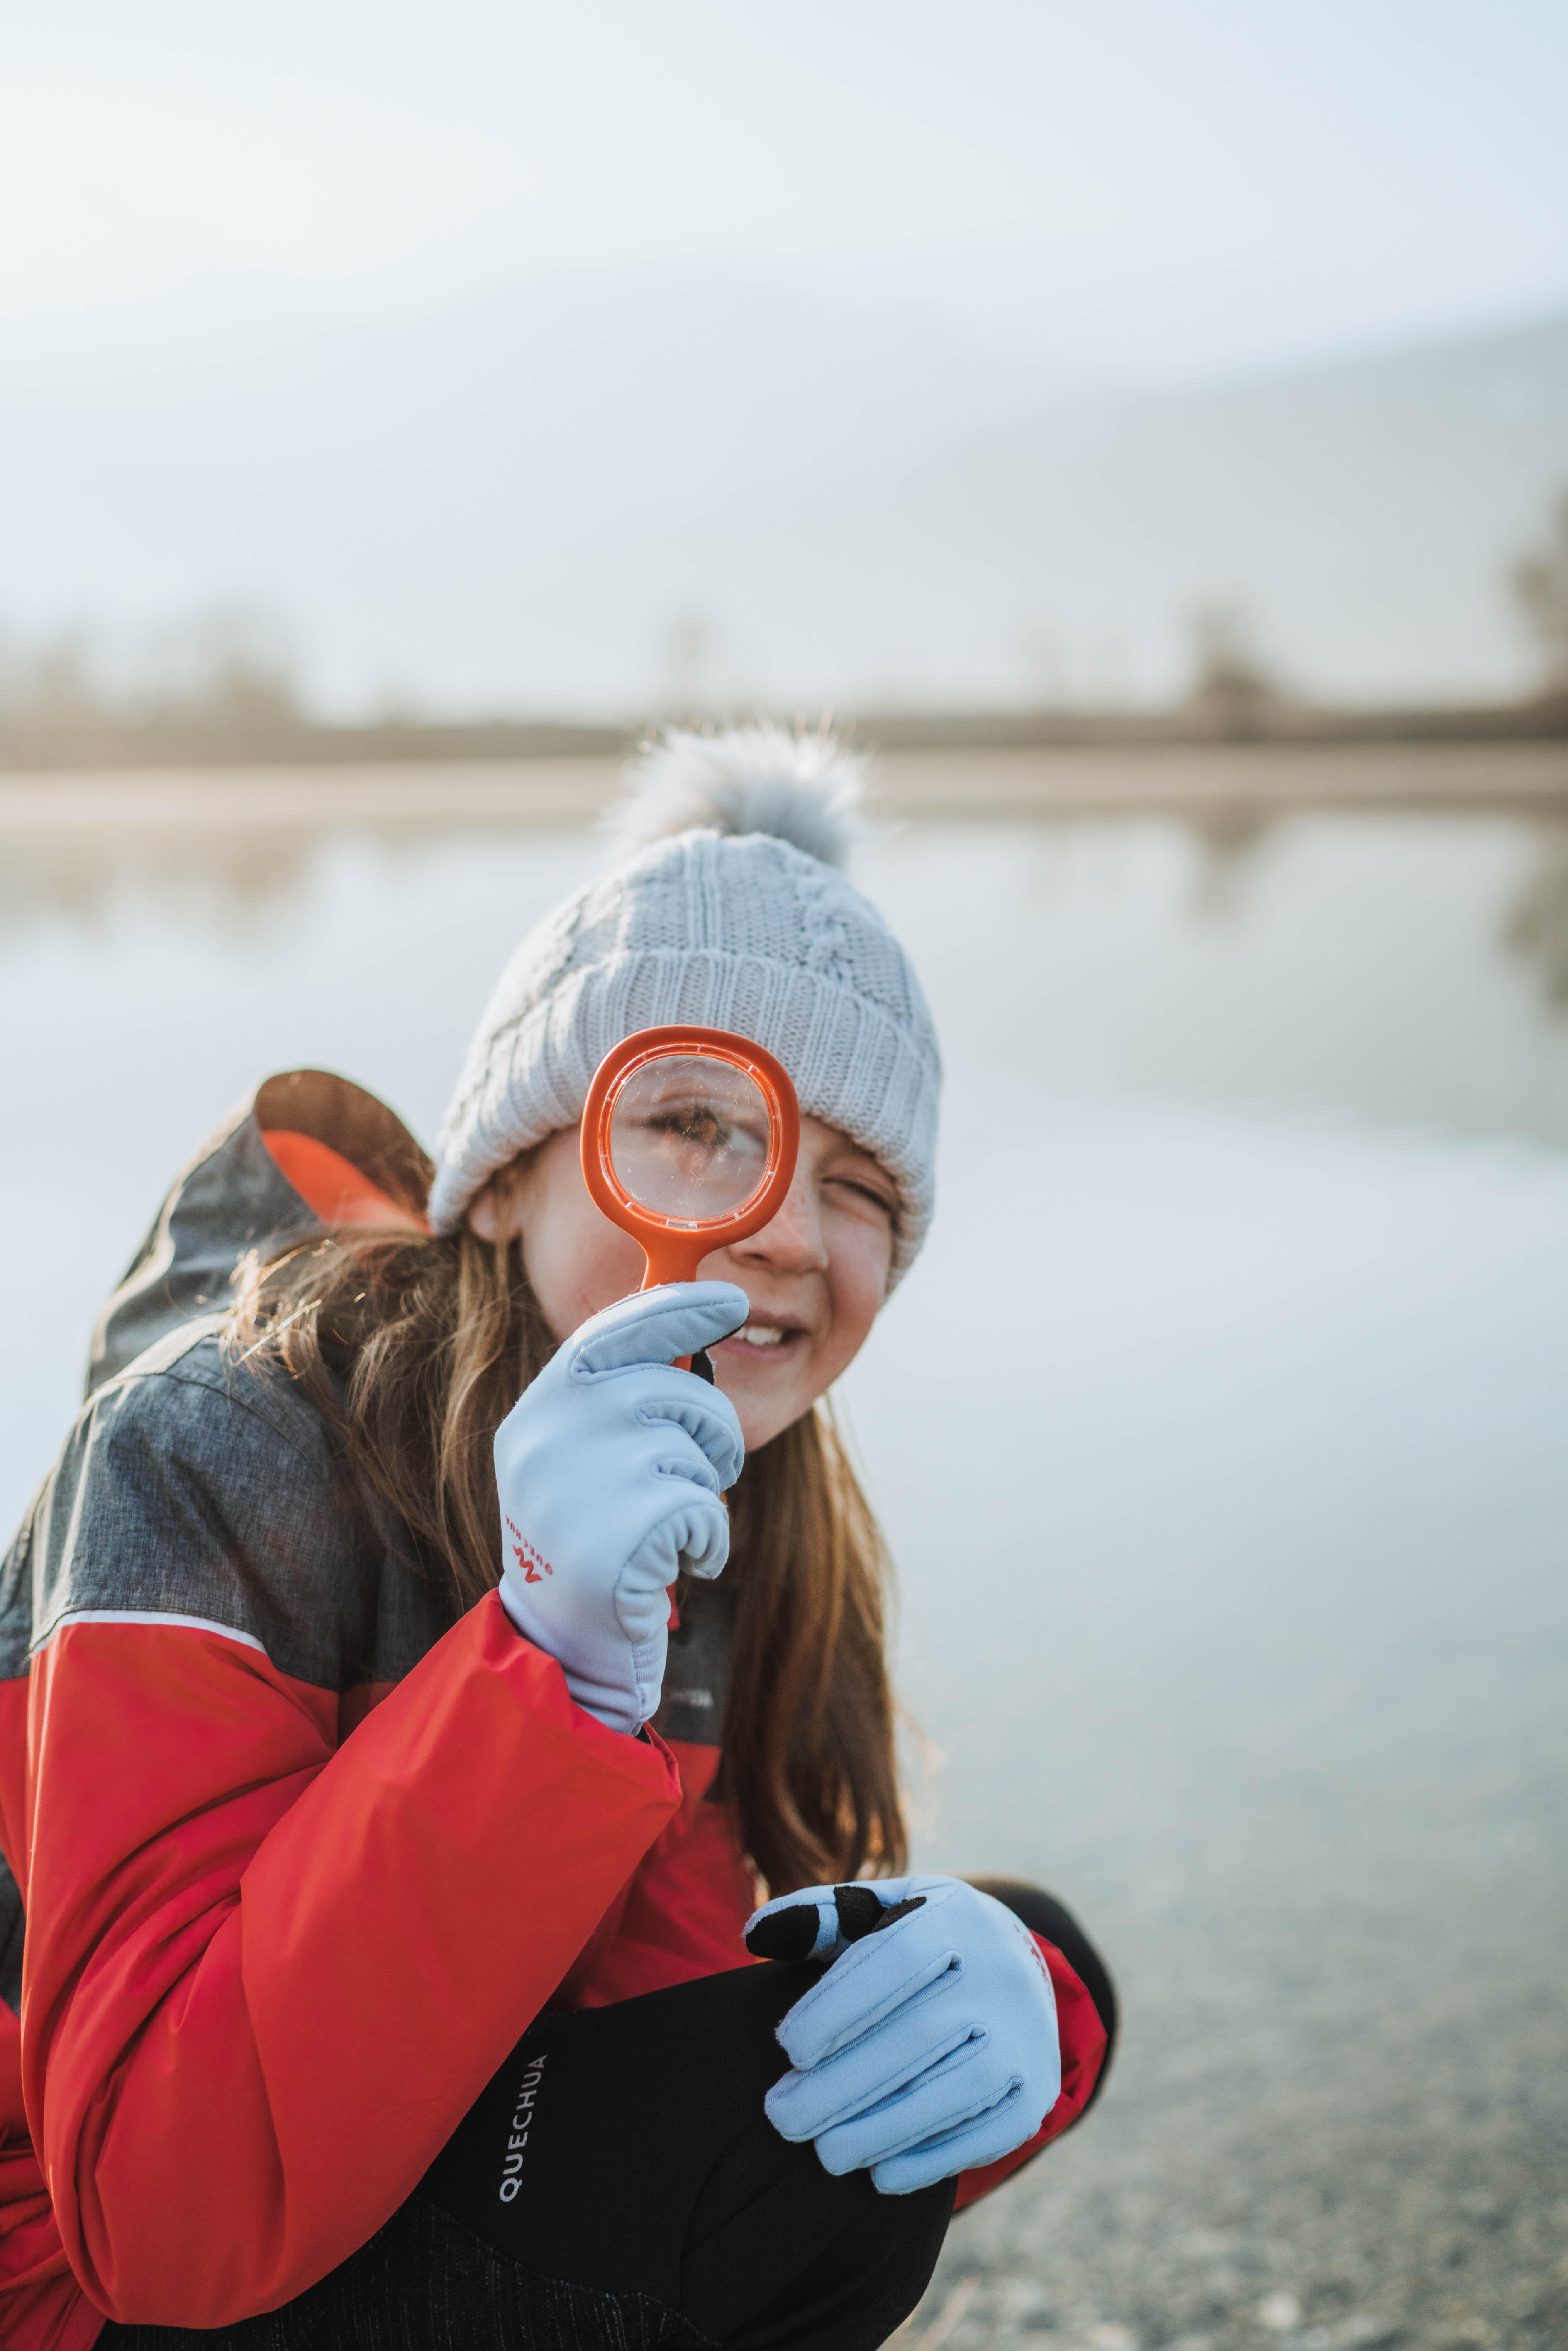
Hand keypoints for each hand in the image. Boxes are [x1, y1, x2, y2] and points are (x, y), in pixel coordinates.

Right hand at [494, 1282, 745, 1735]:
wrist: (564, 1652)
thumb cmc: (593, 1545)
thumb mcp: (586, 1462)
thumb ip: (621, 1400)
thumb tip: (695, 1322)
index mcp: (536, 1416)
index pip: (611, 1333)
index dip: (676, 1309)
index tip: (730, 1303)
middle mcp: (548, 1440)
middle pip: (673, 1388)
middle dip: (708, 1430)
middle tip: (698, 1474)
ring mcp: (581, 1488)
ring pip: (696, 1450)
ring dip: (703, 1493)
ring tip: (665, 1532)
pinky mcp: (622, 1539)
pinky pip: (706, 1510)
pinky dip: (707, 1542)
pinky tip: (670, 1566)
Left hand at [745, 1876, 1060, 2193]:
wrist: (1016, 1969)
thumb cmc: (919, 1944)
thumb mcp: (879, 1911)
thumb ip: (819, 1918)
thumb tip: (757, 1934)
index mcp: (956, 1918)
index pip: (897, 1958)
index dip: (840, 2006)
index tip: (788, 2047)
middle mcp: (1001, 1975)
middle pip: (921, 2035)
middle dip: (844, 2084)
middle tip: (782, 2117)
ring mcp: (1026, 2036)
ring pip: (957, 2089)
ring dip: (884, 2128)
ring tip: (825, 2152)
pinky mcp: (1036, 2092)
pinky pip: (990, 2133)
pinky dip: (934, 2158)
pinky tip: (880, 2173)